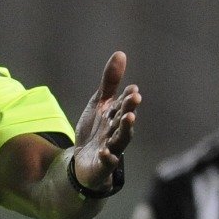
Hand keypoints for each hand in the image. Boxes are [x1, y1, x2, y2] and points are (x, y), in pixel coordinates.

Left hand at [72, 51, 140, 190]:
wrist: (83, 162)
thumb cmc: (96, 131)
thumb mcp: (99, 104)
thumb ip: (109, 82)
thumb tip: (120, 53)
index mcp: (116, 117)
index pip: (123, 105)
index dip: (128, 97)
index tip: (132, 88)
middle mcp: (116, 132)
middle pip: (124, 120)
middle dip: (129, 108)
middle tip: (134, 98)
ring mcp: (111, 149)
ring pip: (121, 140)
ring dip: (125, 129)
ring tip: (129, 118)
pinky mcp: (102, 165)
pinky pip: (107, 163)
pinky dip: (108, 158)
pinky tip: (105, 152)